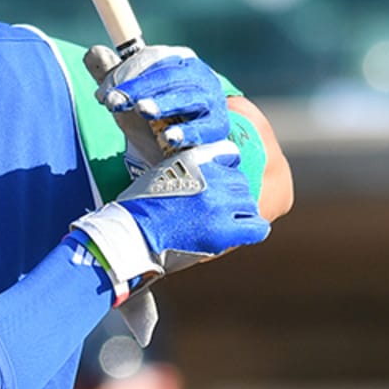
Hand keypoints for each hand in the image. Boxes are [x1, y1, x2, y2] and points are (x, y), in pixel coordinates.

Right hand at [71, 141, 268, 301]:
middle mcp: (212, 177)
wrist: (131, 234)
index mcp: (195, 159)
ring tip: (217, 223)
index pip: (230, 155)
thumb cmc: (140, 207)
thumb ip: (190, 165)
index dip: (223, 172)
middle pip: (240, 181)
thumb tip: (218, 165)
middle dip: (230, 194)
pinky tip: (237, 233)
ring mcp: (220, 204)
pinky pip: (257, 226)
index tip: (213, 185)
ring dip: (237, 212)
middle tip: (210, 211)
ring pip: (248, 202)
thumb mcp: (161, 171)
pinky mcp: (224, 230)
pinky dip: (251, 229)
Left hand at [84, 44, 228, 175]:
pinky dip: (186, 132)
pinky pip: (203, 128)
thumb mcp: (133, 95)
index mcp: (177, 60)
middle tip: (114, 102)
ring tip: (142, 109)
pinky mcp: (218, 126)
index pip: (153, 59)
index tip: (105, 93)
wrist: (186, 149)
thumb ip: (113, 75)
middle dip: (138, 89)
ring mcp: (210, 100)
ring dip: (163, 104)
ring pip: (186, 98)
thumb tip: (93, 53)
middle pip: (168, 76)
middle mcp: (197, 75)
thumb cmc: (158, 114)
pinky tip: (168, 137)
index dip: (127, 73)